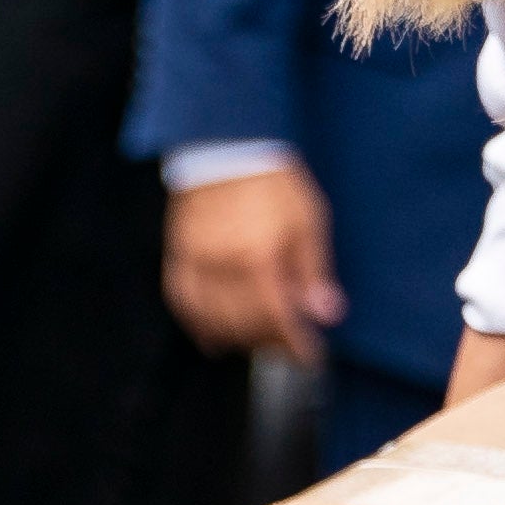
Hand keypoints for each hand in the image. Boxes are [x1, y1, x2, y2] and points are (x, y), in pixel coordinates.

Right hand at [166, 161, 341, 363]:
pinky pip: (184, 303)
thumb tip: (325, 314)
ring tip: (259, 341)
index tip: (310, 357)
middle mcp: (223, 264)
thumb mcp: (308, 222)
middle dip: (271, 343)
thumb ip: (313, 272)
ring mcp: (197, 262)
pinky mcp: (179, 256)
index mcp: (259, 256)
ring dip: (238, 339)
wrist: (228, 147)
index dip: (296, 345)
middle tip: (289, 347)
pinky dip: (199, 326)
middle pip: (246, 325)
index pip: (278, 318)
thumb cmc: (274, 183)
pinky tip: (215, 338)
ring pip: (213, 320)